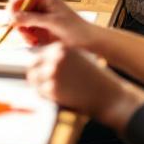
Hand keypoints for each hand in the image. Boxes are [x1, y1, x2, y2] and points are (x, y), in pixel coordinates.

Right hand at [7, 0, 96, 49]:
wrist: (90, 43)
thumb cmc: (76, 29)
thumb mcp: (52, 22)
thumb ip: (31, 19)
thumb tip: (12, 17)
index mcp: (44, 1)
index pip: (21, 0)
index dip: (14, 9)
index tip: (11, 19)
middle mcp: (41, 10)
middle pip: (19, 14)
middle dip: (19, 24)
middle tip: (26, 33)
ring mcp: (41, 22)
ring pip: (22, 26)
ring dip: (24, 34)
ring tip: (33, 41)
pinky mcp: (41, 33)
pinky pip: (28, 35)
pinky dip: (29, 40)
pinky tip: (36, 43)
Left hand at [27, 43, 143, 129]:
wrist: (111, 96)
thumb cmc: (97, 79)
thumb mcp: (80, 58)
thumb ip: (61, 57)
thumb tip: (41, 61)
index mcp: (62, 47)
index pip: (38, 53)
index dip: (39, 65)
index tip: (43, 72)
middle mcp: (55, 57)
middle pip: (32, 66)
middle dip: (36, 75)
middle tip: (45, 83)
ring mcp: (52, 73)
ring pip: (33, 79)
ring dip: (40, 86)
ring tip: (55, 91)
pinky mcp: (52, 89)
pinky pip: (40, 92)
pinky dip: (46, 96)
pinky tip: (61, 97)